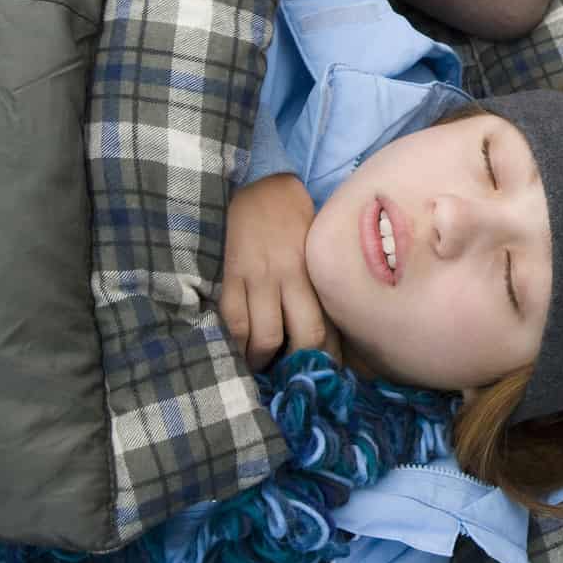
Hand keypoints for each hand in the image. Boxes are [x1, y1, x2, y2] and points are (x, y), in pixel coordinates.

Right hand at [220, 173, 338, 369]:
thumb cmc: (297, 220)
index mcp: (319, 272)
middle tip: (295, 375)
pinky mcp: (231, 276)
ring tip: (264, 366)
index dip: (329, 356)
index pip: (330, 325)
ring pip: (266, 337)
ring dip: (265, 361)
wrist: (260, 187)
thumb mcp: (319, 249)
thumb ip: (322, 284)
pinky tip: (240, 350)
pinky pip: (233, 321)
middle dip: (301, 364)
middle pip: (305, 336)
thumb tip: (332, 327)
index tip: (327, 372)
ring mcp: (260, 278)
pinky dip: (237, 343)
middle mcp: (293, 278)